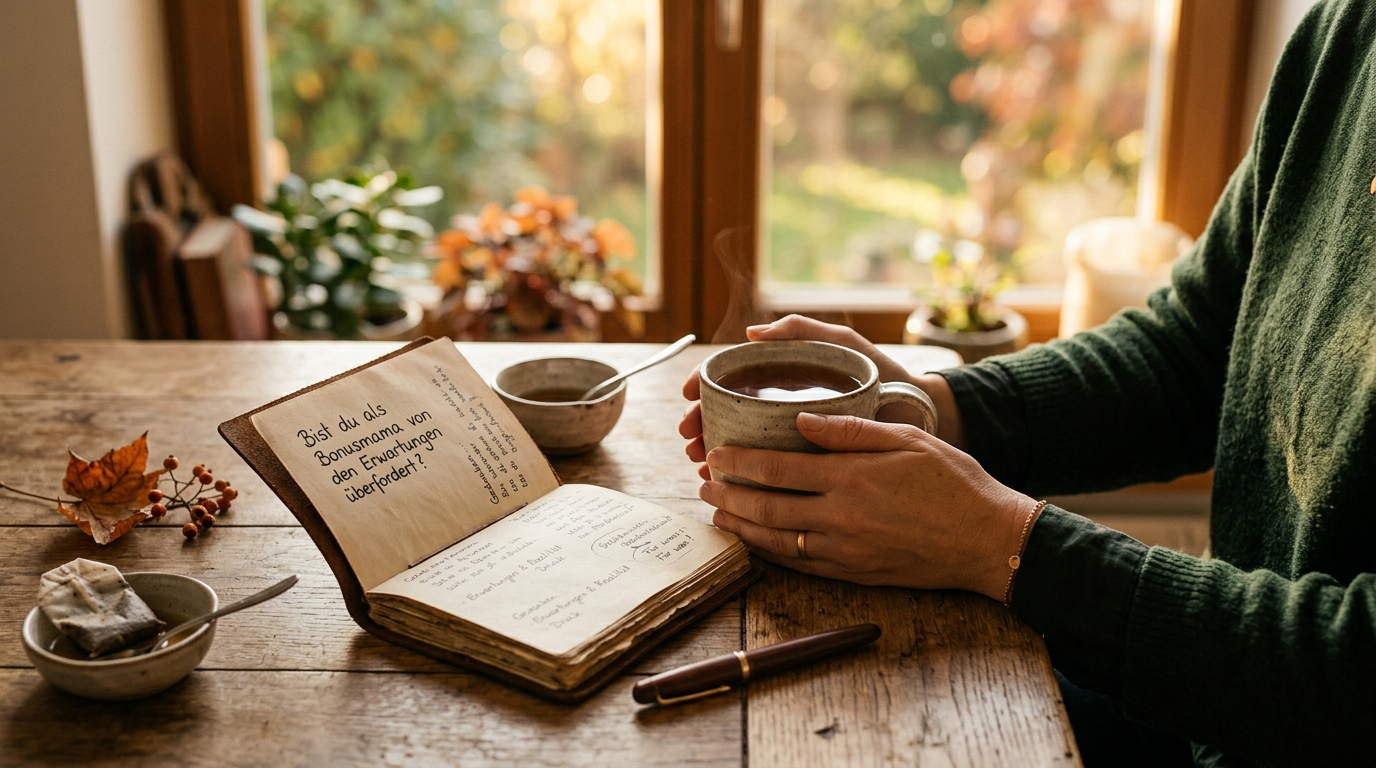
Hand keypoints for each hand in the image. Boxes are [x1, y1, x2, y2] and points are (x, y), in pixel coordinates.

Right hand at [679, 316, 964, 480]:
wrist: (919, 411)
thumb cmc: (883, 372)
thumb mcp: (842, 343)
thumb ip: (802, 330)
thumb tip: (752, 332)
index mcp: (782, 378)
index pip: (730, 380)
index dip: (703, 386)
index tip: (688, 396)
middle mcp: (780, 408)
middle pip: (726, 416)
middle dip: (701, 426)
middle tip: (690, 440)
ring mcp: (790, 438)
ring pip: (739, 446)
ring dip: (714, 453)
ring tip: (701, 464)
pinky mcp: (806, 466)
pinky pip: (767, 474)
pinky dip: (744, 480)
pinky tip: (730, 488)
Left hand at [701, 413, 1034, 599]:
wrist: (988, 540)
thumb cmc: (954, 482)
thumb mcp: (906, 439)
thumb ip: (850, 429)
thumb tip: (800, 418)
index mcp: (851, 476)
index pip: (778, 468)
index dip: (740, 461)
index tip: (716, 452)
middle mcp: (841, 516)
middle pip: (767, 506)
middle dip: (729, 496)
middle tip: (704, 485)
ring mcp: (845, 550)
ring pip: (777, 539)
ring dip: (741, 527)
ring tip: (717, 514)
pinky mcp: (855, 572)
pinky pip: (801, 564)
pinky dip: (770, 553)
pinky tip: (755, 543)